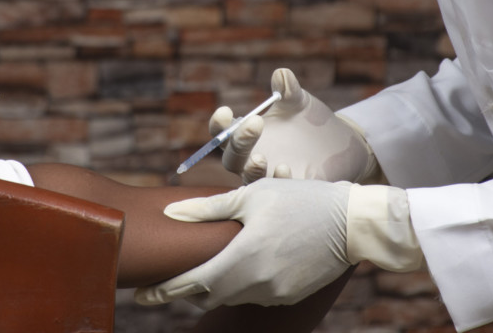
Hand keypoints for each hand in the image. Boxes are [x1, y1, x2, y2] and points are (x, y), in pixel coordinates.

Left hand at [134, 178, 352, 309]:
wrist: (350, 221)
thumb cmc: (298, 200)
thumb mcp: (251, 196)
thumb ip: (208, 209)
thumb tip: (172, 214)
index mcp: (241, 258)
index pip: (192, 283)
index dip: (164, 290)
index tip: (142, 294)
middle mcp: (256, 284)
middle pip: (209, 295)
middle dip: (187, 289)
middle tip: (171, 278)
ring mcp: (275, 293)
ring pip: (232, 296)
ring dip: (215, 286)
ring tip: (204, 268)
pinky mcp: (290, 295)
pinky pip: (255, 295)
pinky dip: (241, 285)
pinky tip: (241, 266)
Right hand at [214, 68, 376, 182]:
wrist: (340, 143)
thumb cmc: (310, 120)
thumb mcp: (300, 102)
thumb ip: (288, 90)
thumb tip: (281, 75)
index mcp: (246, 135)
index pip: (222, 133)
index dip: (219, 125)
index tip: (225, 111)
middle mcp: (250, 158)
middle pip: (232, 157)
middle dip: (239, 141)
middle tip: (255, 122)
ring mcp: (268, 177)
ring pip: (248, 179)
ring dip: (251, 169)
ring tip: (260, 158)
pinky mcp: (289, 191)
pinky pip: (278, 193)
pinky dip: (278, 182)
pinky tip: (284, 169)